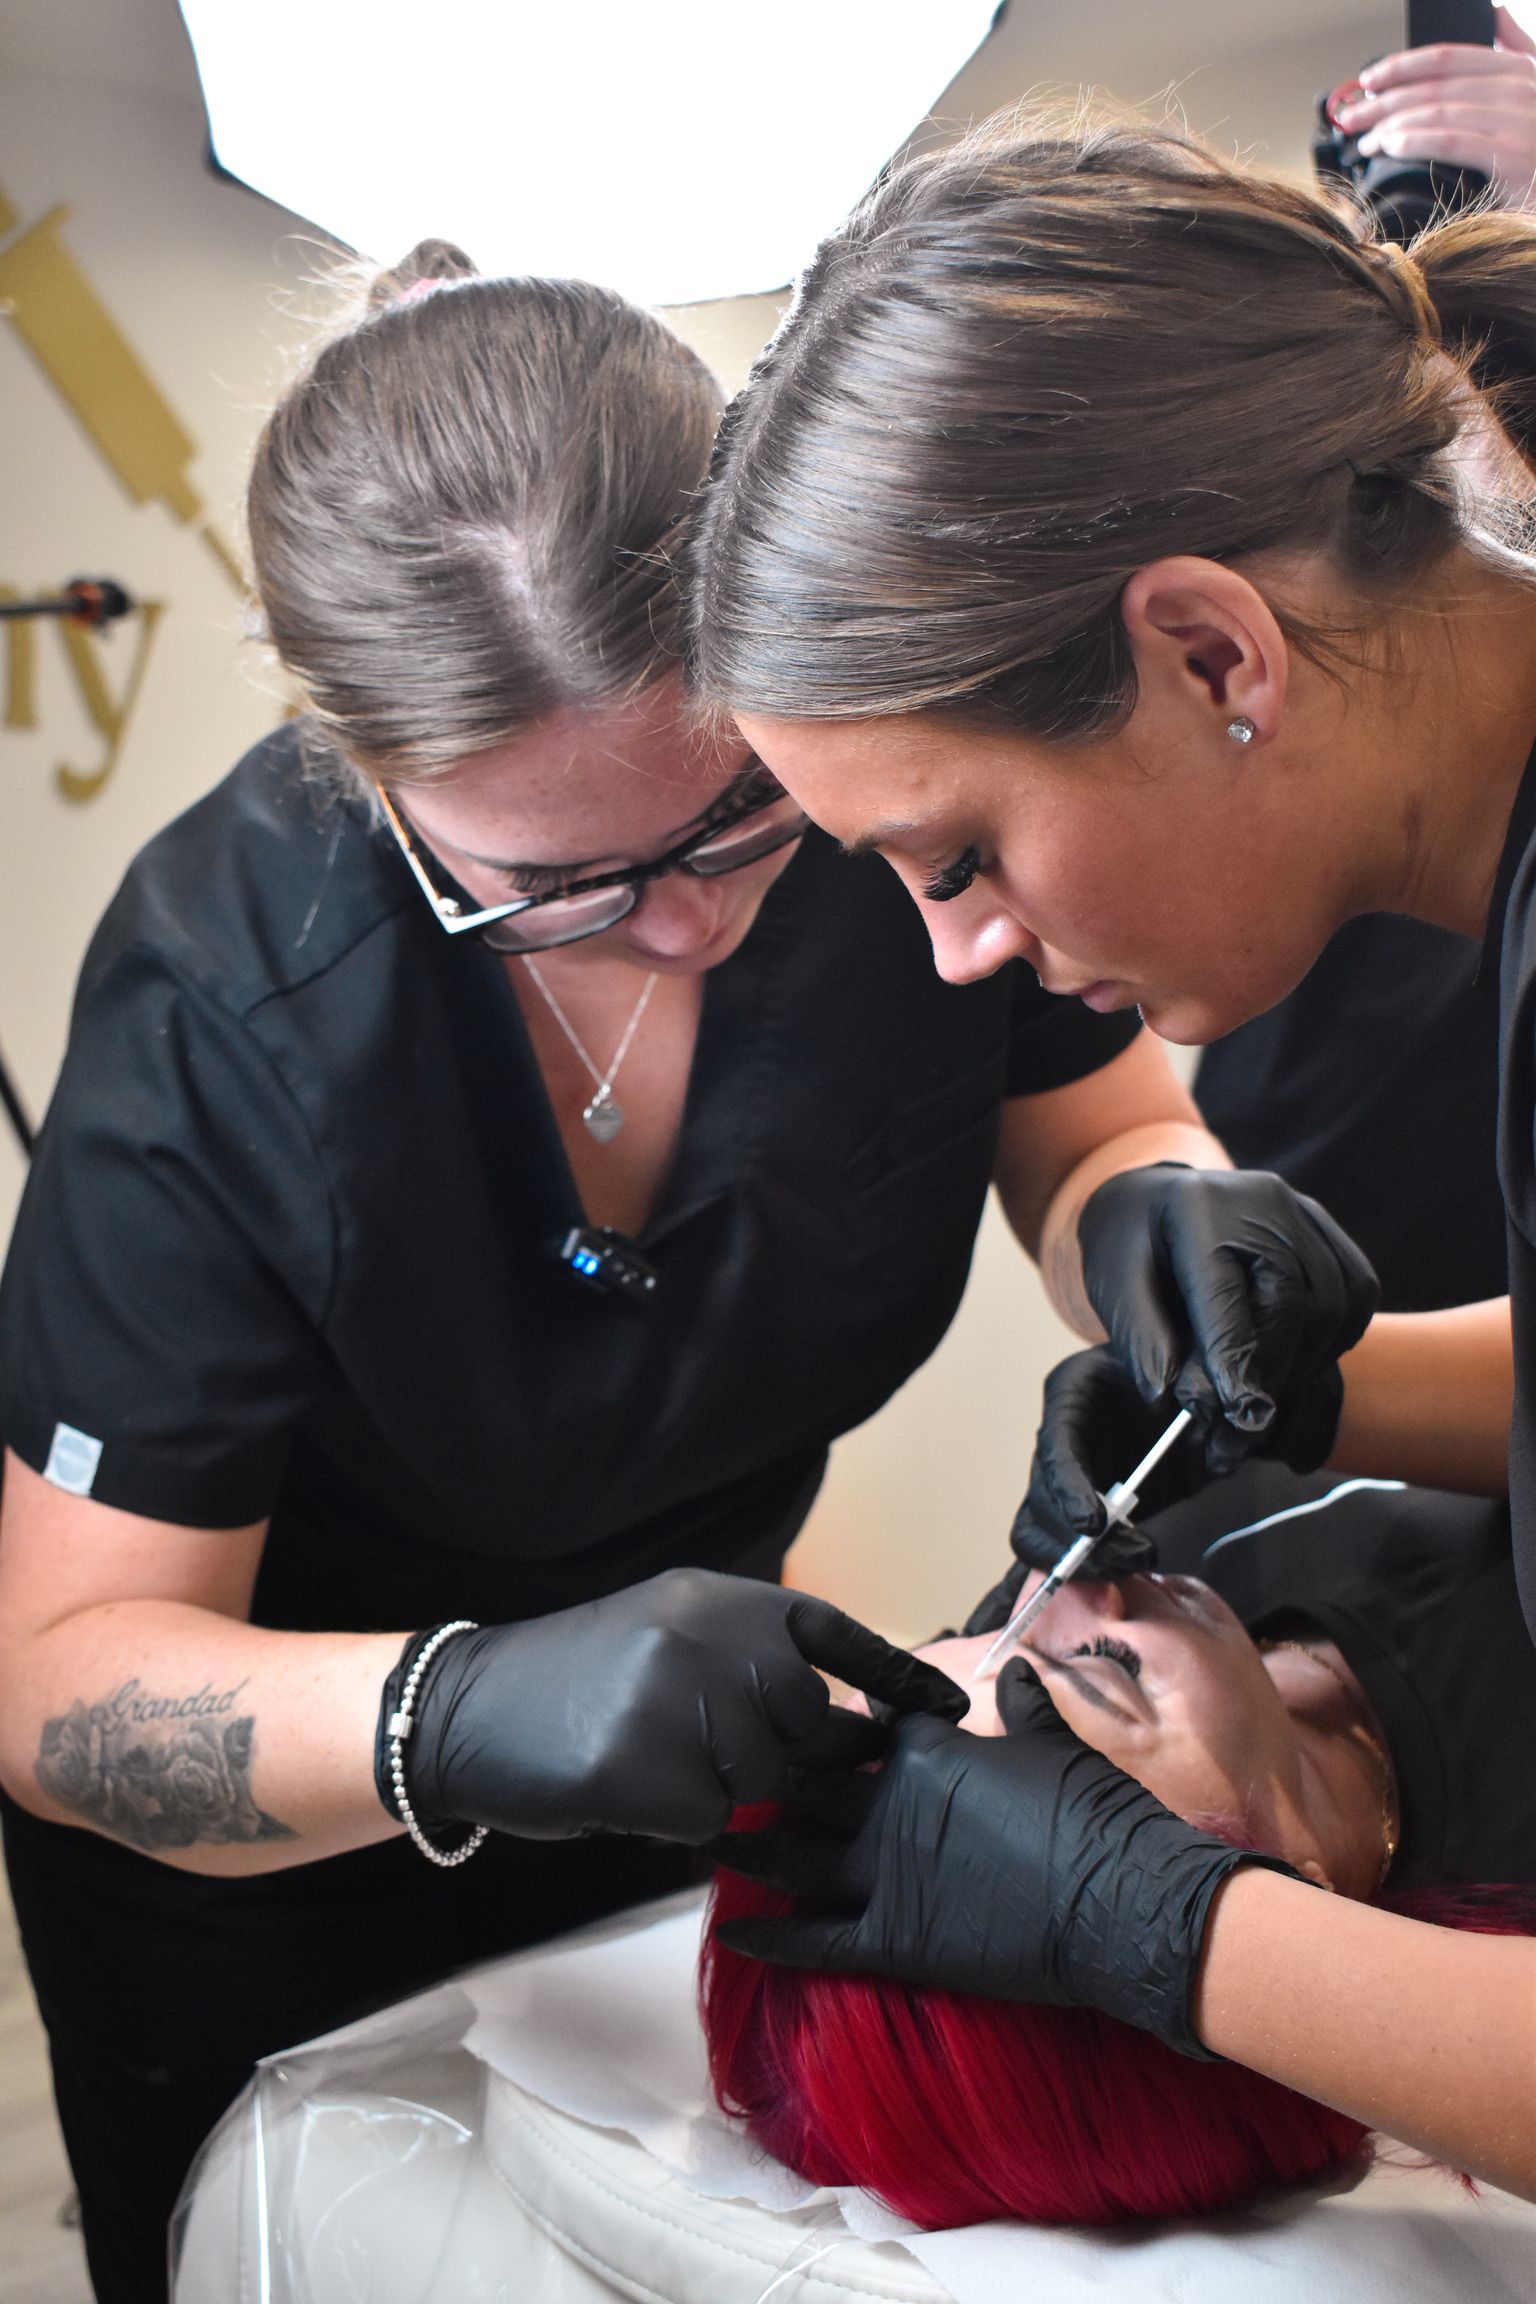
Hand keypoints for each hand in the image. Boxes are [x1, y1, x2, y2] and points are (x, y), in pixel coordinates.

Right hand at [379, 1569, 966, 1845]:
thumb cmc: (573, 1679)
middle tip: (732, 1758)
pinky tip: (630, 1792)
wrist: (466, 1708)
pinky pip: (705, 1819)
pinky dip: (676, 1821)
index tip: (946, 1712)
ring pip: (759, 1777)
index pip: (828, 1633)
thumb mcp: (663, 1631)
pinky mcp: (638, 1766)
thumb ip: (742, 1658)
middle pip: (804, 1716)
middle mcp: (700, 1637)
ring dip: (721, 1790)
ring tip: (660, 1764)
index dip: (891, 1674)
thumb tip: (831, 1712)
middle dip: (789, 1753)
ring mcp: (670, 1698)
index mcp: (711, 1600)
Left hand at [714, 1662, 1287, 2055]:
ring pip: (791, 1855)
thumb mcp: (1053, 1743)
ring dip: (746, 1845)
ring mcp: (882, 1874)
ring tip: (703, 1830)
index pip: (864, 1719)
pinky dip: (770, 1939)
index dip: (833, 1716)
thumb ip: (1022, 1705)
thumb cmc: (1094, 1813)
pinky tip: (728, 1933)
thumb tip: (1012, 1669)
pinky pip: (813, 1939)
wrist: (1123, 1900)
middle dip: (767, 1773)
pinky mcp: (889, 1939)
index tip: (796, 1705)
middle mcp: (888, 1805)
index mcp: (926, 1750)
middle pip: (808, 1781)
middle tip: (727, 1766)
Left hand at [1063, 1165, 1377, 1552]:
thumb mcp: (1114, 1287)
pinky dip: (1331, 1339)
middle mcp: (1261, 1202)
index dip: (1236, 1361)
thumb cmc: (1130, 1247)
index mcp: (1196, 1209)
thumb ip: (1143, 1341)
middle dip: (1271, 1375)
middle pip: (1294, 1303)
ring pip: (1333, 1305)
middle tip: (1241, 1433)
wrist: (1157, 1200)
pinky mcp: (1327, 1229)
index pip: (1226, 1296)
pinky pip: (1355, 1293)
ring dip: (1302, 1364)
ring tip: (1259, 1400)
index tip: (1238, 1416)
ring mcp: (1302, 1211)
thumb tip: (1172, 1400)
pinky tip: (1292, 1360)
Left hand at [1332, 12, 1535, 208]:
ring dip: (1392, 126)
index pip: (1447, 57)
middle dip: (1384, 102)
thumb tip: (1494, 15)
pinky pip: (1452, 141)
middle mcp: (1519, 88)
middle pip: (1435, 87)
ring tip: (1366, 141)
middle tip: (1351, 118)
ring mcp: (1518, 121)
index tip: (1367, 80)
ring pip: (1439, 113)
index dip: (1401, 66)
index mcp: (1518, 69)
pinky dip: (1416, 141)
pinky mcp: (1512, 157)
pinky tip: (1391, 146)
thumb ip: (1516, 52)